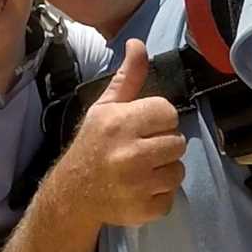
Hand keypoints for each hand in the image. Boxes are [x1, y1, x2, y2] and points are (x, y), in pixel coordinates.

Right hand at [66, 39, 186, 225]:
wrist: (74, 192)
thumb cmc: (92, 143)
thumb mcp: (105, 106)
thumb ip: (128, 77)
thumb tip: (138, 42)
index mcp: (120, 123)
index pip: (167, 111)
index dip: (158, 118)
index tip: (142, 125)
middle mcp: (129, 153)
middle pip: (177, 141)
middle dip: (162, 143)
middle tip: (141, 148)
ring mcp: (138, 185)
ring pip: (178, 169)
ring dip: (164, 169)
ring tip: (142, 168)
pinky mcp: (145, 209)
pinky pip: (171, 196)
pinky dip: (159, 194)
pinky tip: (140, 188)